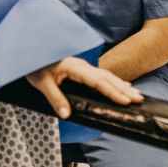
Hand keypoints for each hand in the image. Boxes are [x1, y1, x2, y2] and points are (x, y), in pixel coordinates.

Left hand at [26, 57, 143, 118]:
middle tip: (139, 99)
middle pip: (106, 77)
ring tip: (137, 95)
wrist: (28, 52)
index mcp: (74, 68)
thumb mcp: (41, 83)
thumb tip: (66, 114)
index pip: (97, 81)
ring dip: (121, 85)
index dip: (112, 91)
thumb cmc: (34, 67)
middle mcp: (81, 66)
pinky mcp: (80, 70)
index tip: (125, 100)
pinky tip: (122, 86)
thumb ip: (54, 98)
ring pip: (106, 75)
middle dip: (123, 88)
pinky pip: (101, 76)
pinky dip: (113, 81)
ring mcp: (82, 66)